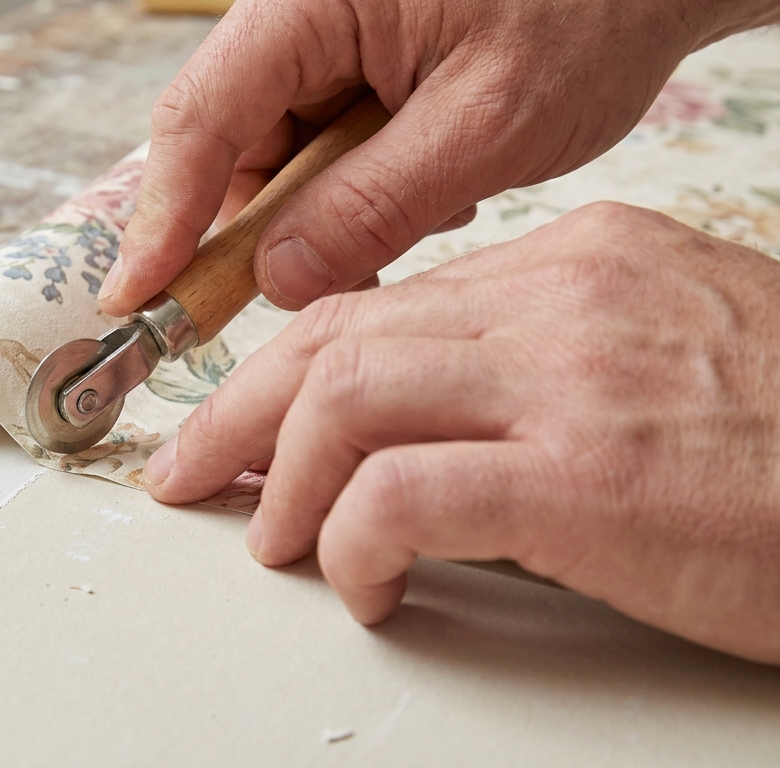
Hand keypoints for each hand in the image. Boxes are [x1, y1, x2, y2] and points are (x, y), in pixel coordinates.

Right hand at [99, 0, 779, 315]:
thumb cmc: (596, 10)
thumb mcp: (488, 125)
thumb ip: (373, 206)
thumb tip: (280, 279)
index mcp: (314, 0)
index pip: (202, 117)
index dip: (162, 216)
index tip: (136, 298)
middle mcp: (302, 10)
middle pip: (231, 138)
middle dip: (265, 225)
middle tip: (298, 293)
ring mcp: (327, 31)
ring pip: (279, 149)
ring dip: (326, 207)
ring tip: (426, 202)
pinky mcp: (358, 56)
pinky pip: (323, 140)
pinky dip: (360, 183)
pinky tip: (431, 181)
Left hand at [141, 203, 779, 664]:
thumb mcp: (665, 362)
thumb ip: (543, 370)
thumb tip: (423, 435)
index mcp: (578, 262)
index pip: (382, 303)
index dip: (286, 368)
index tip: (241, 423)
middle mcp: (563, 298)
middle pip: (336, 336)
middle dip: (239, 412)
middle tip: (192, 476)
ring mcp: (574, 378)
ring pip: (345, 395)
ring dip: (282, 479)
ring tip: (272, 542)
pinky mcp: (589, 475)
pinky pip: (402, 492)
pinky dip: (353, 540)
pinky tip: (364, 583)